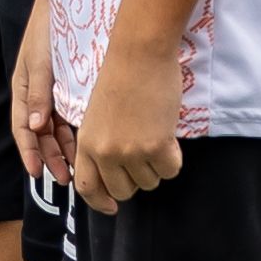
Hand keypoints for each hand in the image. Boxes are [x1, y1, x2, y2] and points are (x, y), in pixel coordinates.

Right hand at [12, 0, 67, 183]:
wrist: (70, 2)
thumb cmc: (49, 28)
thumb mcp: (40, 61)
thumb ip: (38, 93)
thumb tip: (34, 127)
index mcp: (23, 90)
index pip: (22, 129)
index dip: (28, 153)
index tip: (36, 173)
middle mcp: (38, 96)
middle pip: (42, 136)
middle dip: (52, 159)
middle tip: (67, 180)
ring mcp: (55, 94)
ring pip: (59, 130)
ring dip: (67, 151)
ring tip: (80, 170)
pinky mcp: (73, 90)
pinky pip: (74, 118)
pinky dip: (79, 134)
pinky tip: (90, 146)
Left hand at [71, 37, 185, 210]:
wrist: (139, 53)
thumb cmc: (119, 76)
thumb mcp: (96, 114)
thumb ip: (100, 143)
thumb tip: (113, 172)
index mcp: (87, 143)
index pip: (88, 188)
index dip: (100, 202)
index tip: (111, 207)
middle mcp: (107, 152)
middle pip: (123, 191)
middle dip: (135, 180)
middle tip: (143, 157)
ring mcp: (132, 151)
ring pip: (149, 182)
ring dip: (155, 166)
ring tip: (154, 136)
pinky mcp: (158, 146)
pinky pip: (170, 171)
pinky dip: (173, 158)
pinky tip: (168, 136)